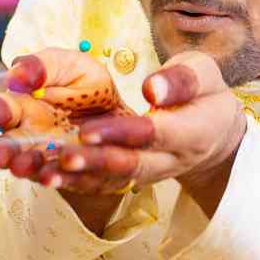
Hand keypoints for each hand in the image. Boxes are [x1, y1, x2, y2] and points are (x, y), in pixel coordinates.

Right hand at [0, 49, 130, 183]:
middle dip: (0, 151)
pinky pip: (63, 179)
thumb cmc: (89, 89)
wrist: (124, 120)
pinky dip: (55, 179)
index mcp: (23, 106)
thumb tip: (15, 75)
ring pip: (30, 167)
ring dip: (24, 167)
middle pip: (7, 147)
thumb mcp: (72, 67)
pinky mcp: (73, 177)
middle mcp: (29, 137)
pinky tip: (52, 177)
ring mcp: (49, 159)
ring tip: (23, 165)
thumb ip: (44, 66)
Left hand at [21, 52, 246, 202]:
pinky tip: (46, 179)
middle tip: (61, 157)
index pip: (155, 134)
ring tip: (45, 174)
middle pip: (130, 165)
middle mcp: (171, 160)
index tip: (88, 130)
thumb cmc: (204, 93)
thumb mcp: (203, 74)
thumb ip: (181, 80)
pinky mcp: (134, 179)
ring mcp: (152, 174)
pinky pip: (105, 185)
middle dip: (95, 162)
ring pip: (114, 180)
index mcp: (193, 131)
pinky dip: (76, 184)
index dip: (121, 134)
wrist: (214, 132)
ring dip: (79, 179)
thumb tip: (152, 89)